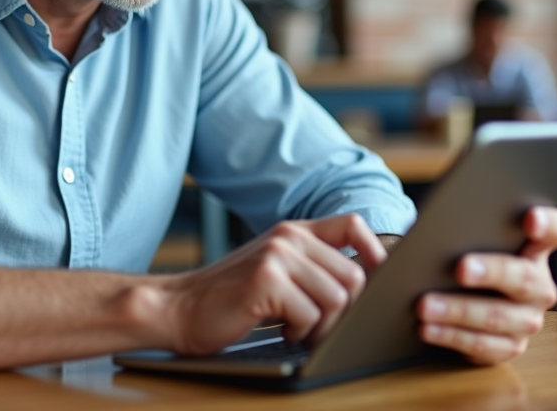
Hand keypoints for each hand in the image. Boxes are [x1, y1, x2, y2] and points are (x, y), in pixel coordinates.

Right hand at [161, 214, 386, 354]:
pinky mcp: (266, 281)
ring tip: (298, 329)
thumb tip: (366, 284)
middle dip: (346, 311)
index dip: (376, 253)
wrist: (178, 308)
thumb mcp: (275, 270)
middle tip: (320, 326)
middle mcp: (288, 237)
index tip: (378, 282)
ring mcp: (277, 256)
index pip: (354, 225)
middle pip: (354, 275)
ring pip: (337, 298)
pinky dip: (301, 332)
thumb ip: (312, 267)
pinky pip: (311, 314)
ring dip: (323, 326)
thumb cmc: (230, 298)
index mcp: (294, 231)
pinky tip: (281, 330)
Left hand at [417, 206, 556, 364]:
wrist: (454, 294)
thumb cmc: (458, 256)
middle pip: (525, 277)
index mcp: (533, 248)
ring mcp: (527, 319)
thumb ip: (442, 229)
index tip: (529, 219)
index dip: (548, 224)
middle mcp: (538, 285)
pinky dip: (452, 336)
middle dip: (492, 271)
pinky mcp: (509, 346)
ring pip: (499, 316)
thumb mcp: (456, 238)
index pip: (556, 231)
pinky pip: (483, 345)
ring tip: (425, 305)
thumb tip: (399, 237)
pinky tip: (427, 328)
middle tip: (461, 268)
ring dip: (460, 310)